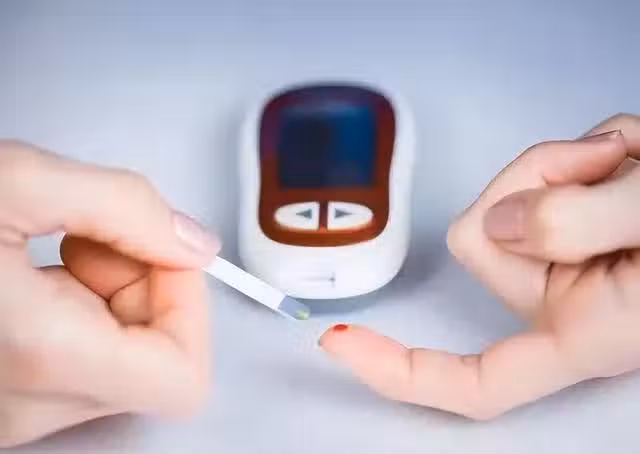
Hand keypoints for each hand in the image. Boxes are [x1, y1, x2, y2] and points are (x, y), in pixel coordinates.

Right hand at [0, 141, 218, 445]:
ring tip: (60, 248)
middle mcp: (25, 407)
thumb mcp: (15, 180)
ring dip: (114, 293)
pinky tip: (40, 271)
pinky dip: (84, 309)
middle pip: (157, 361)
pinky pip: (83, 359)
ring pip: (122, 359)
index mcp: (40, 357)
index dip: (189, 306)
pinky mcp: (5, 395)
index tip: (165, 252)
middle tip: (99, 238)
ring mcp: (12, 411)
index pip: (183, 378)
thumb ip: (127, 206)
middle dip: (147, 286)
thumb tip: (194, 245)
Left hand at [319, 113, 639, 419]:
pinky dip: (587, 150)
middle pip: (482, 236)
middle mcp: (573, 299)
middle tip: (605, 164)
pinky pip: (545, 170)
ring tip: (637, 162)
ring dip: (569, 161)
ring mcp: (575, 256)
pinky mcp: (582, 220)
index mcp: (590, 331)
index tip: (341, 342)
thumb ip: (587, 224)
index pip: (476, 380)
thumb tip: (507, 219)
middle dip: (531, 182)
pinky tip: (631, 157)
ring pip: (512, 194)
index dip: (403, 371)